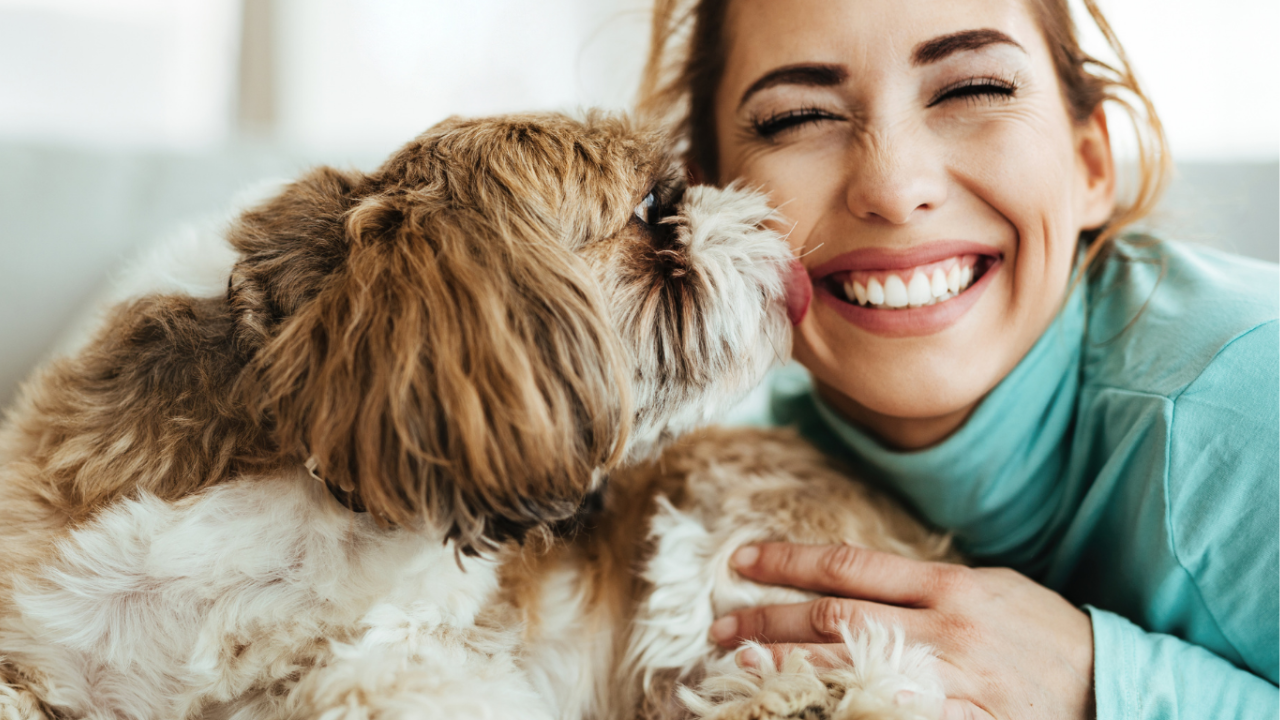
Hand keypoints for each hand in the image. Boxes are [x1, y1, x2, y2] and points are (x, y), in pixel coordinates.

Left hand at [709, 542, 1094, 719]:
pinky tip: (799, 709)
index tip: (741, 560)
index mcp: (949, 586)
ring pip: (848, 671)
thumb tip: (855, 580)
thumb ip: (924, 584)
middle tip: (719, 626)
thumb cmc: (1043, 631)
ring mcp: (951, 683)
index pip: (850, 566)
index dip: (789, 562)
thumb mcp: (990, 586)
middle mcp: (944, 631)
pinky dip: (838, 712)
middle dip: (769, 620)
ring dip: (784, 668)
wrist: (1112, 687)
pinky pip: (885, 717)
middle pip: (835, 619)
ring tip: (737, 665)